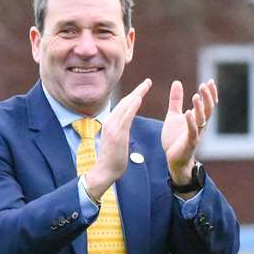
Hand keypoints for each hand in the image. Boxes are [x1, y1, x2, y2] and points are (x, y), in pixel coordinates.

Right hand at [83, 78, 151, 199]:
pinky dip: (132, 106)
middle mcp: (110, 122)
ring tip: (146, 85)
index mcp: (111, 123)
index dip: (134, 95)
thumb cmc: (112, 160)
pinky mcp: (116, 133)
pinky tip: (139, 98)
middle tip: (148, 81)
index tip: (143, 88)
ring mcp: (112, 127)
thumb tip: (124, 127)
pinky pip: (126, 117)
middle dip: (137, 90)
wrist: (104, 171)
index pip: (124, 106)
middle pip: (125, 102)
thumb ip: (120, 131)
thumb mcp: (116, 141)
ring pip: (125, 106)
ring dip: (136, 94)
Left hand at [162, 78, 215, 185]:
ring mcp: (196, 134)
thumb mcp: (174, 115)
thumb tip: (177, 82)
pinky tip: (188, 113)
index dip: (210, 93)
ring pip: (202, 119)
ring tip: (196, 96)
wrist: (173, 159)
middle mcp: (200, 126)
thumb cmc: (175, 139)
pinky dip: (191, 122)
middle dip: (207, 98)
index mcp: (198, 119)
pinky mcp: (189, 142)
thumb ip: (176, 100)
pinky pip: (192, 131)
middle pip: (208, 109)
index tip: (210, 81)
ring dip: (200, 107)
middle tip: (204, 85)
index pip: (208, 104)